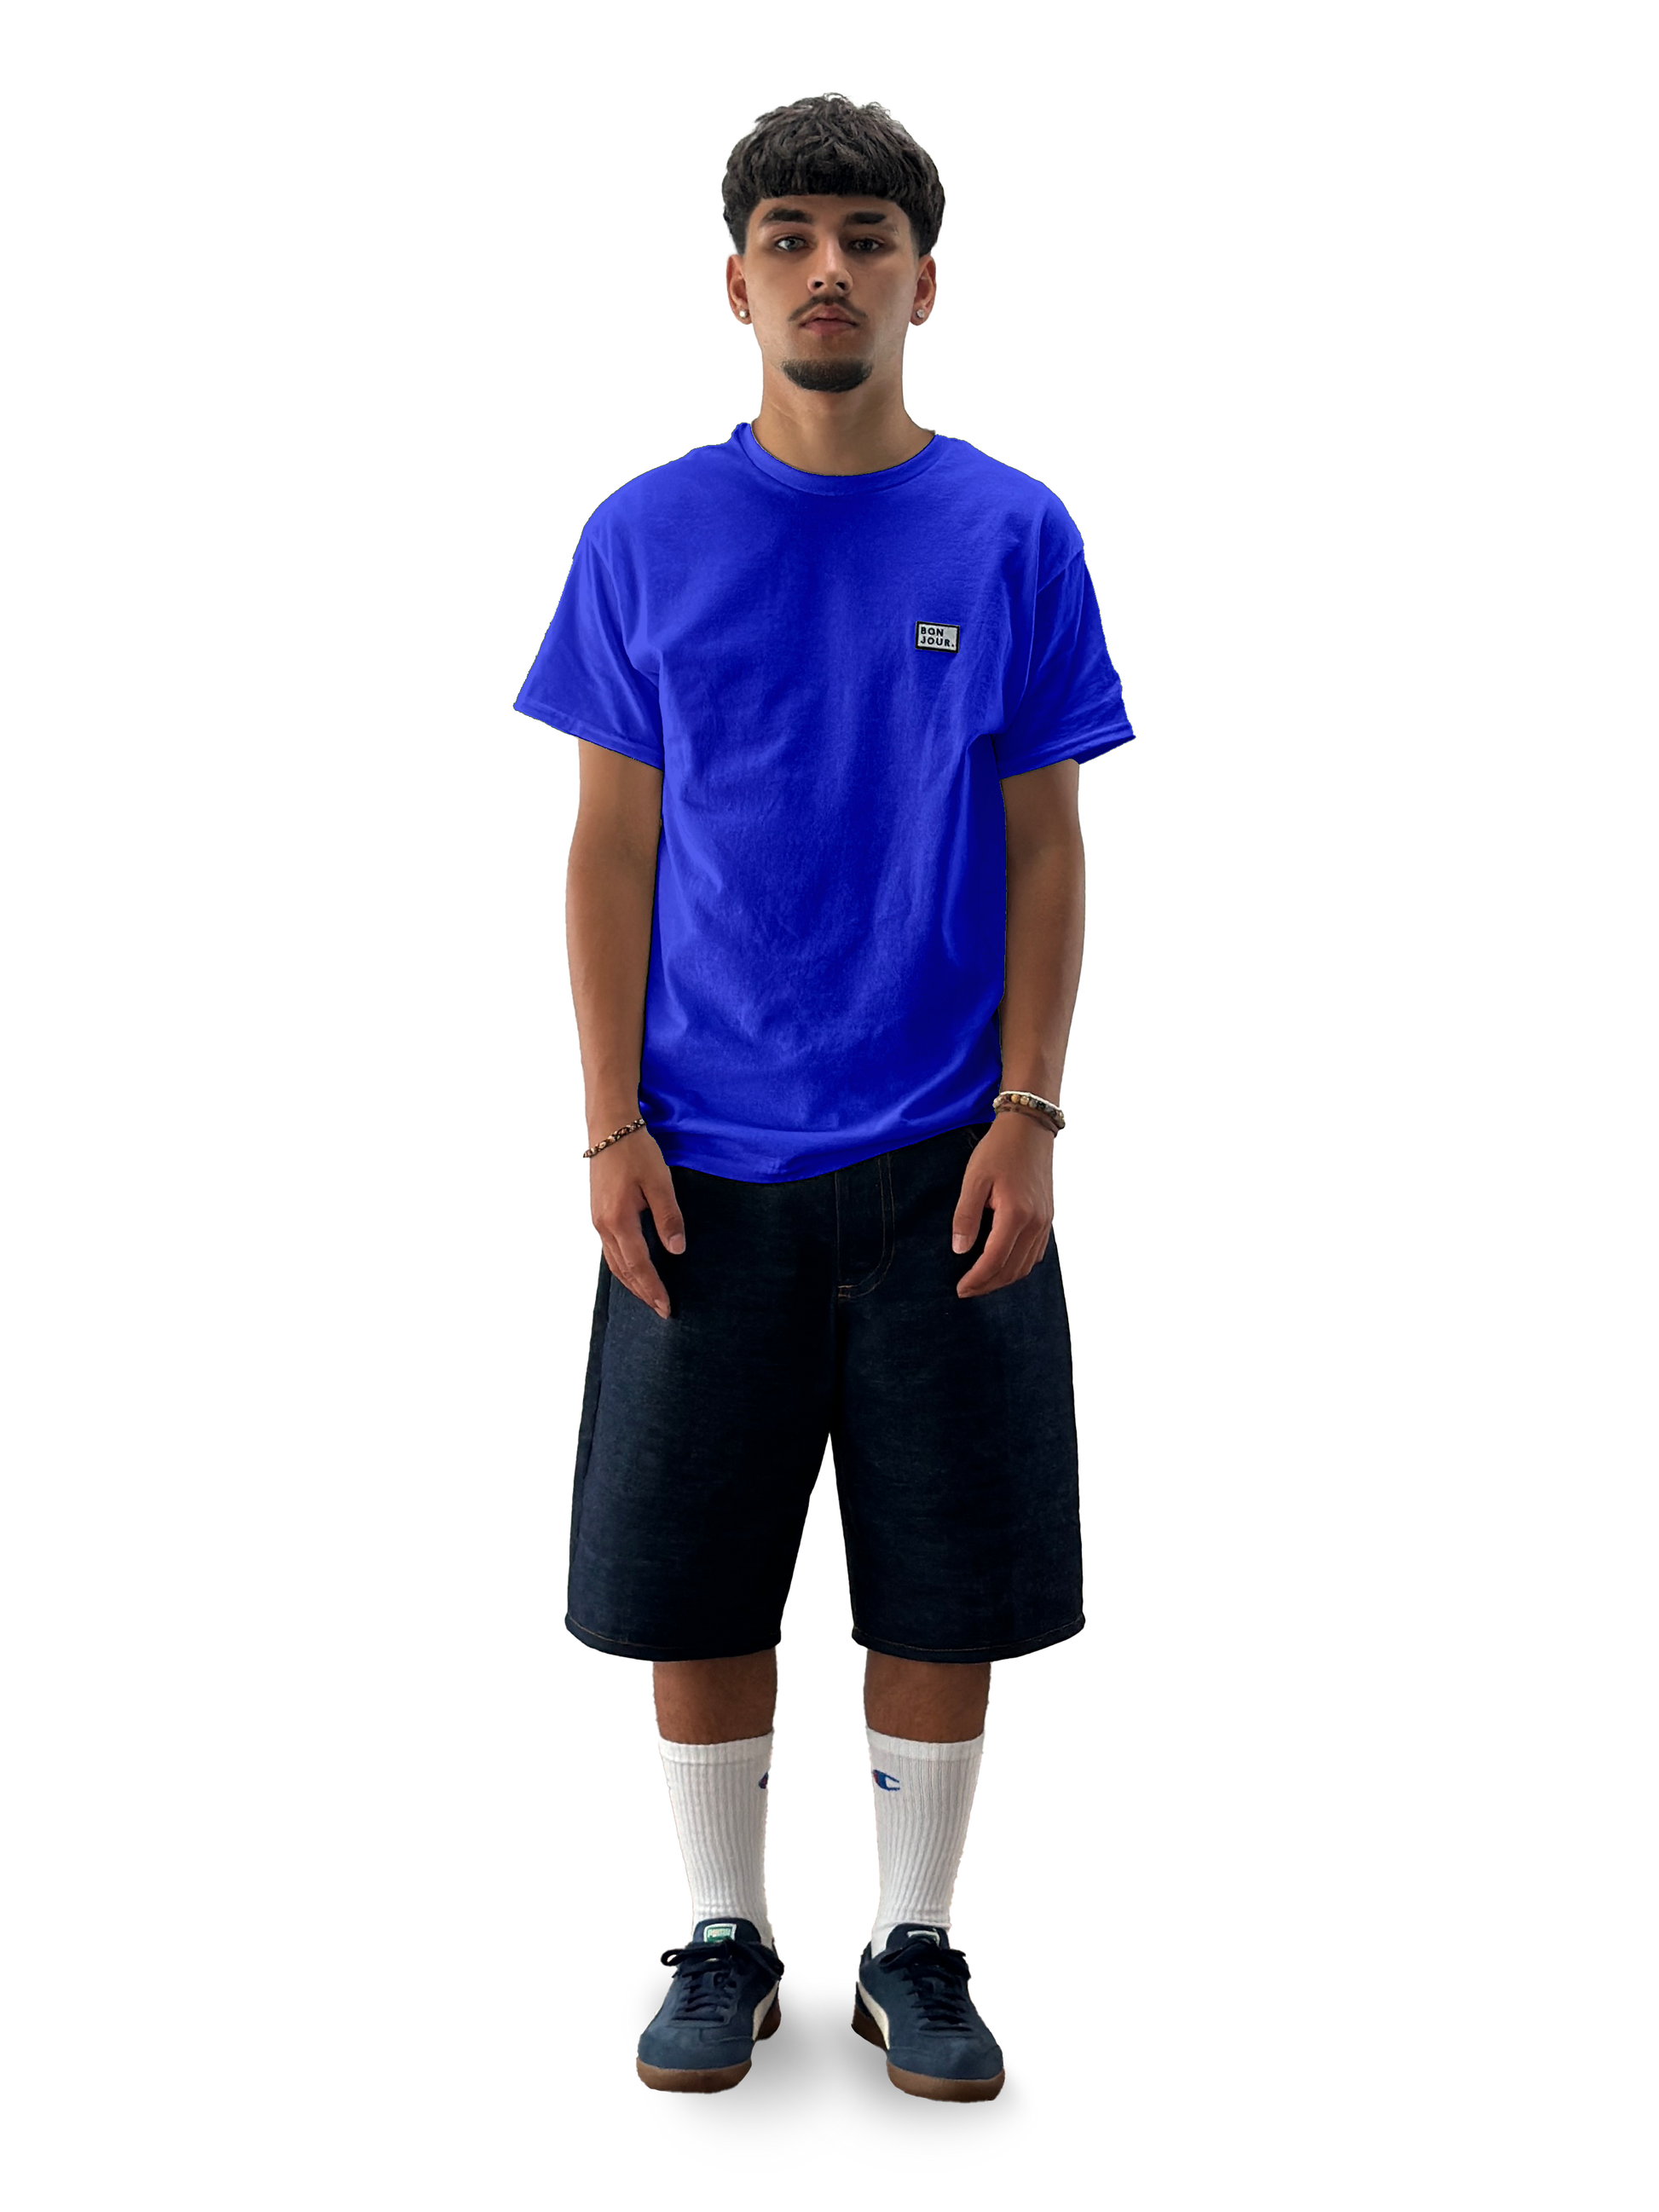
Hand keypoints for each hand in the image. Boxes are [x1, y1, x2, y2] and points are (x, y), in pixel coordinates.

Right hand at [586, 1127, 686, 1318]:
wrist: (608, 1129)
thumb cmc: (636, 1152)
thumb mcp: (659, 1181)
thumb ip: (669, 1217)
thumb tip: (677, 1250)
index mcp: (619, 1220)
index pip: (638, 1265)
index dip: (653, 1288)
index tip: (666, 1307)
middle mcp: (603, 1226)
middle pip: (623, 1271)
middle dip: (643, 1292)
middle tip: (661, 1310)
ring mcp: (597, 1221)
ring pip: (614, 1263)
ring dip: (632, 1283)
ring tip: (650, 1296)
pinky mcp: (598, 1215)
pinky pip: (610, 1251)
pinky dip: (623, 1267)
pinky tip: (634, 1270)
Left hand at [952, 1112, 1054, 1298]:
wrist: (1030, 1129)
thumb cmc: (999, 1150)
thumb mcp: (974, 1179)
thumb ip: (966, 1216)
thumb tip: (960, 1249)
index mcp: (1016, 1215)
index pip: (995, 1260)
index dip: (977, 1279)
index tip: (960, 1289)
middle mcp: (1035, 1223)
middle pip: (1013, 1269)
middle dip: (989, 1285)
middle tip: (968, 1291)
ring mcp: (1045, 1222)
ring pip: (1027, 1265)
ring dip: (1004, 1279)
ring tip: (983, 1282)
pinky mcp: (1048, 1217)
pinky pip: (1036, 1253)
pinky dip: (1019, 1266)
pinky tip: (1004, 1265)